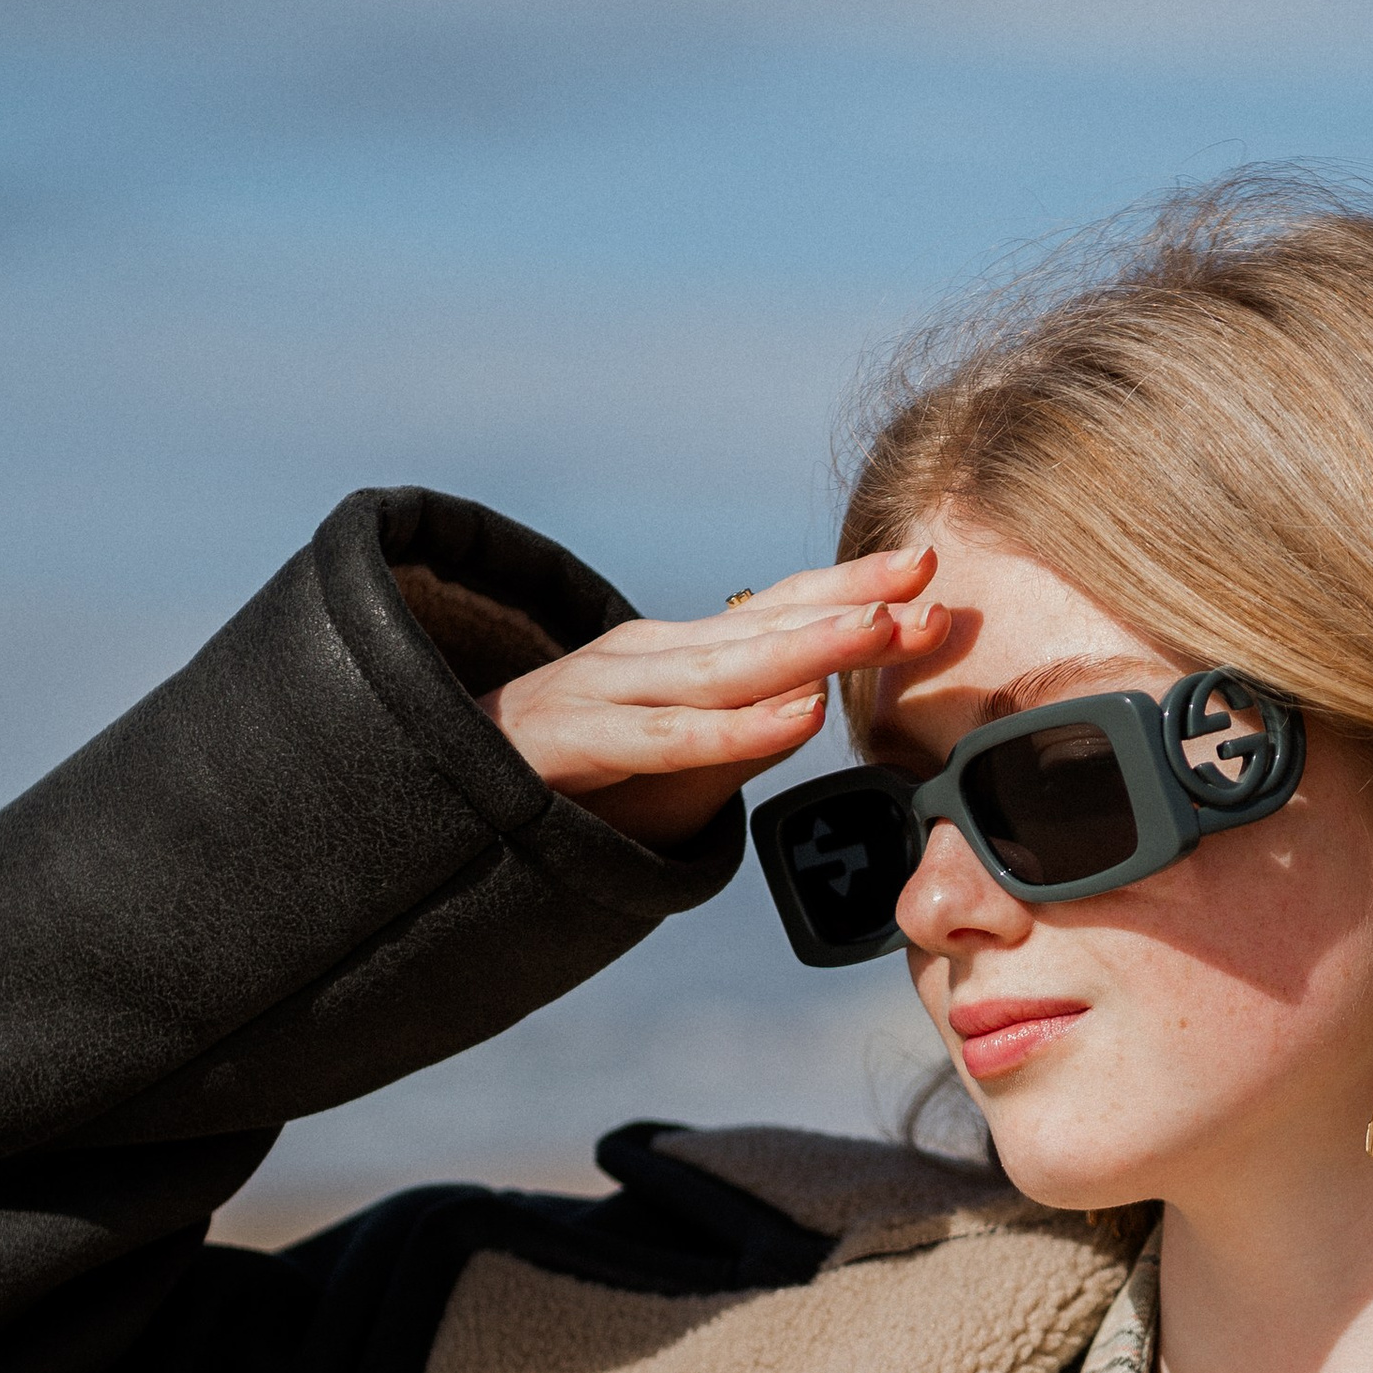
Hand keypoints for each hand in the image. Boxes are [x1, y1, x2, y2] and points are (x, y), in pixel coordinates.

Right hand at [480, 546, 947, 847]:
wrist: (442, 800)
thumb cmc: (575, 782)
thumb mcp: (671, 750)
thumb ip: (737, 727)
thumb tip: (815, 702)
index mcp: (675, 653)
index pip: (776, 608)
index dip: (851, 588)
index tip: (930, 572)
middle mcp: (645, 656)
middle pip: (762, 624)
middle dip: (849, 602)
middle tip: (928, 578)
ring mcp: (605, 692)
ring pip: (725, 671)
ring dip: (808, 648)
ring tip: (881, 630)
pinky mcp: (574, 743)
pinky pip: (670, 739)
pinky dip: (739, 729)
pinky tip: (796, 715)